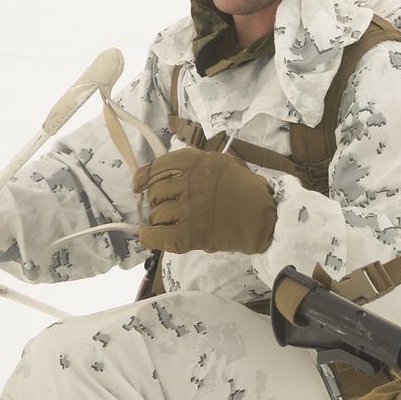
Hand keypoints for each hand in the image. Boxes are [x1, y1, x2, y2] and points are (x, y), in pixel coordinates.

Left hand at [133, 147, 277, 254]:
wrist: (262, 217)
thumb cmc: (244, 189)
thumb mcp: (221, 163)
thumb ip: (193, 164)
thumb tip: (160, 173)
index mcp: (196, 163)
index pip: (156, 167)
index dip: (143, 176)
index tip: (138, 184)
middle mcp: (188, 183)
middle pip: (154, 192)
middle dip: (159, 200)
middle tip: (172, 206)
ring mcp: (186, 209)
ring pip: (155, 214)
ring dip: (160, 219)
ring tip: (175, 222)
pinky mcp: (187, 235)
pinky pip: (154, 236)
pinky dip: (150, 237)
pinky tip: (153, 236)